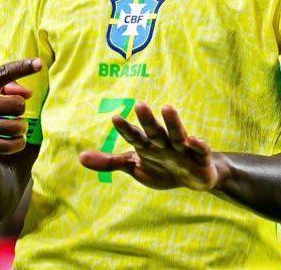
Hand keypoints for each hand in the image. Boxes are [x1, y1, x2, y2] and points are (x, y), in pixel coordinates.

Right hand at [0, 58, 41, 155]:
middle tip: (16, 109)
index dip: (22, 67)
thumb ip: (3, 81)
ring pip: (14, 127)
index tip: (39, 64)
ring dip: (21, 127)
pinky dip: (17, 143)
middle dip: (20, 106)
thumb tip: (28, 92)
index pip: (2, 73)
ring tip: (18, 126)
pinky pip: (5, 146)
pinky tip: (17, 140)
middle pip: (15, 104)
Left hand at [79, 102, 223, 190]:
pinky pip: (200, 150)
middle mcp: (164, 144)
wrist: (195, 177)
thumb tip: (79, 157)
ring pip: (177, 135)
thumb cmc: (162, 167)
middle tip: (139, 103)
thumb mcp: (134, 167)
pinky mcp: (200, 158)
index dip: (125, 129)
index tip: (114, 117)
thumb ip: (109, 162)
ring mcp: (183, 150)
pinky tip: (192, 139)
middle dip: (147, 119)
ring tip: (168, 107)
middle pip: (154, 131)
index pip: (134, 136)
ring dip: (172, 122)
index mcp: (148, 146)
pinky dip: (197, 144)